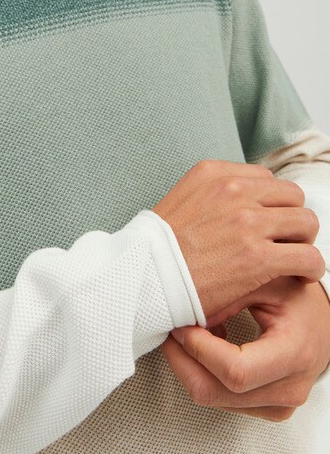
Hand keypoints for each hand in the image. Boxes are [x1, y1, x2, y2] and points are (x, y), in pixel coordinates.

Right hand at [151, 159, 325, 320]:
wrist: (143, 280)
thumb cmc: (157, 250)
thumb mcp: (179, 201)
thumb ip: (212, 194)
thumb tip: (241, 202)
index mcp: (213, 173)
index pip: (265, 179)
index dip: (269, 204)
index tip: (265, 224)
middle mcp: (233, 190)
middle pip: (291, 197)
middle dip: (289, 220)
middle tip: (281, 242)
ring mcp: (248, 222)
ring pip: (305, 223)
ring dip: (302, 242)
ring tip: (292, 259)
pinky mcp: (259, 257)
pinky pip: (308, 256)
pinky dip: (311, 267)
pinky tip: (301, 275)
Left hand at [160, 276, 329, 420]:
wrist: (323, 319)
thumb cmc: (297, 297)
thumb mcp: (266, 282)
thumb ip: (227, 295)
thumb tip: (185, 315)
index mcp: (295, 353)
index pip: (234, 371)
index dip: (198, 349)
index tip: (181, 326)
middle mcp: (290, 387)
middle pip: (214, 391)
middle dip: (182, 360)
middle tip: (170, 331)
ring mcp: (280, 404)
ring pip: (212, 398)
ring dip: (190, 367)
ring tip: (187, 335)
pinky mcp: (270, 409)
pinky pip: (222, 400)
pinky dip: (204, 375)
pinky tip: (206, 350)